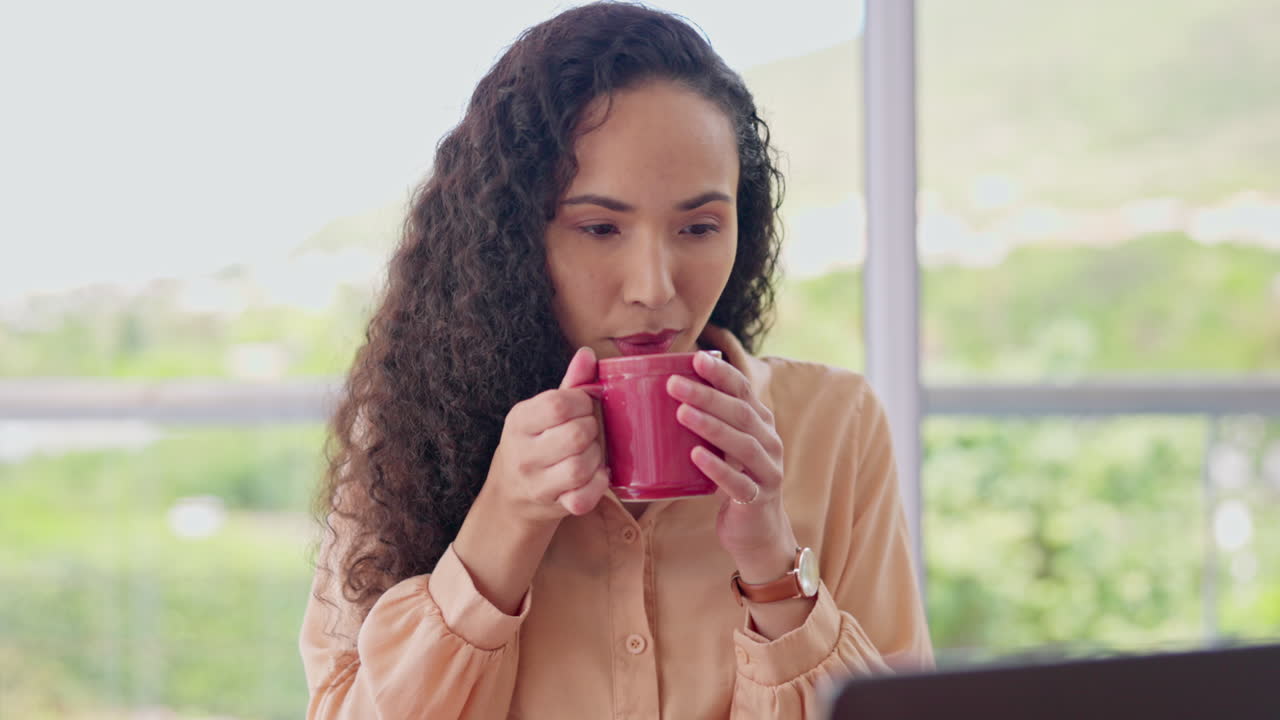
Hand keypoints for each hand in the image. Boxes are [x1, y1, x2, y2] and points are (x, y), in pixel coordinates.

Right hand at [485, 347, 610, 524]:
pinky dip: (597, 486)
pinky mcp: (552, 506)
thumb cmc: (536, 443)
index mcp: (519, 421)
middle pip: (576, 435)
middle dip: (592, 430)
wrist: (512, 494)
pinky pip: (584, 498)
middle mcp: (523, 453)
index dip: (582, 402)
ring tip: (590, 453)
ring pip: (582, 466)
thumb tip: (588, 354)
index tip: (583, 406)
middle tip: (588, 432)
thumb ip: (570, 383)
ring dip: (596, 457)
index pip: (558, 404)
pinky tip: (595, 476)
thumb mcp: (543, 411)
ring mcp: (536, 483)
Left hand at [667, 350, 797, 581]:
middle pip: (741, 413)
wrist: (756, 530)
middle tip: (674, 384)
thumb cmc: (733, 478)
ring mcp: (768, 471)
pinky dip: (717, 468)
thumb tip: (668, 387)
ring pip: (742, 444)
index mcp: (760, 423)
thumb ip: (710, 420)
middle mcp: (769, 442)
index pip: (743, 390)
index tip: (695, 358)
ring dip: (711, 426)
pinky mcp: (758, 499)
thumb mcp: (726, 445)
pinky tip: (696, 456)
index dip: (721, 373)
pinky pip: (738, 482)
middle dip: (707, 395)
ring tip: (681, 413)